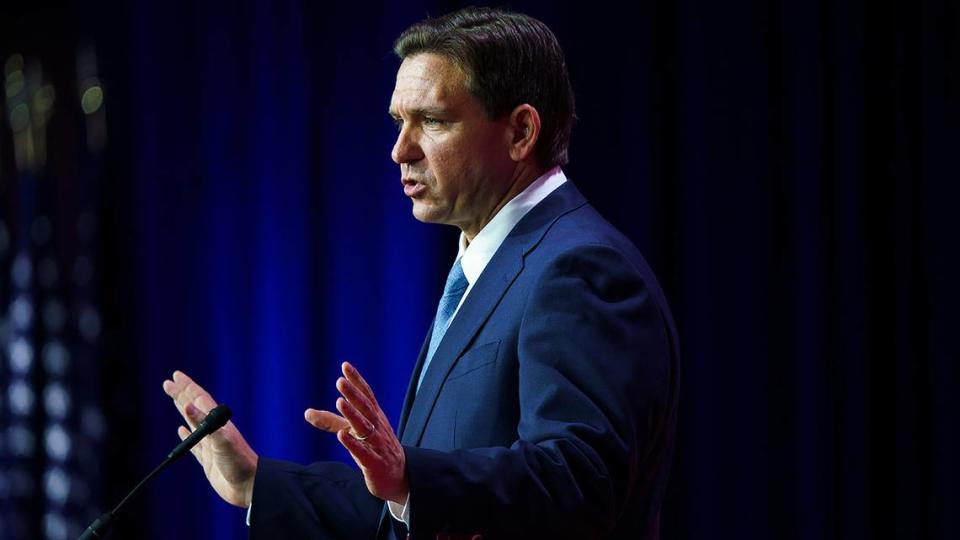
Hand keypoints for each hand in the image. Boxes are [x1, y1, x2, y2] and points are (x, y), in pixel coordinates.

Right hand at [162, 370, 258, 507]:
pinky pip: (194, 444)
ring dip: (183, 411)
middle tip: (169, 382)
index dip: (187, 387)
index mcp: (218, 423)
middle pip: (194, 408)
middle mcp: (214, 431)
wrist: (250, 486)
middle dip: (181, 394)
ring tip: (175, 400)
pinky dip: (185, 436)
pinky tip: (181, 431)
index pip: (199, 400)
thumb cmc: (239, 463)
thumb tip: (187, 406)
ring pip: (193, 423)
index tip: (175, 376)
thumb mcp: (222, 441)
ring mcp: (211, 445)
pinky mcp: (208, 459)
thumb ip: (205, 425)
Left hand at [304, 362, 408, 504]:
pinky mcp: (375, 464)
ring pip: (365, 428)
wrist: (399, 477)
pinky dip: (353, 444)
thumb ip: (331, 421)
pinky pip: (364, 452)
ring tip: (340, 402)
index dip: (357, 381)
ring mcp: (378, 445)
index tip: (345, 366)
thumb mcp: (354, 432)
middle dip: (353, 394)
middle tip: (340, 381)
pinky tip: (342, 435)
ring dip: (353, 414)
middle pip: (366, 408)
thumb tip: (307, 412)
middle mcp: (378, 428)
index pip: (367, 395)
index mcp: (375, 417)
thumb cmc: (374, 449)